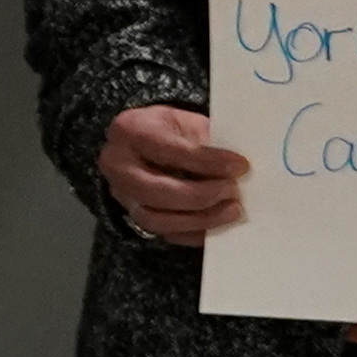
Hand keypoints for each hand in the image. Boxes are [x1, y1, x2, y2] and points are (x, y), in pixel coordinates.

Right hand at [98, 99, 246, 242]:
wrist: (142, 144)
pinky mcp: (133, 216)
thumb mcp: (186, 122)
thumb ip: (207, 142)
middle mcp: (116, 165)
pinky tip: (216, 225)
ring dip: (198, 219)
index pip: (169, 150)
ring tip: (230, 210)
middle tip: (232, 191)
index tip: (239, 166)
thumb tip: (236, 169)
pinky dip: (193, 233)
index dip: (207, 161)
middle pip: (155, 190)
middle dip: (200, 195)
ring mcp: (121, 195)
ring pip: (156, 219)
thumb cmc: (168, 130)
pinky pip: (163, 234)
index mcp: (129, 131)